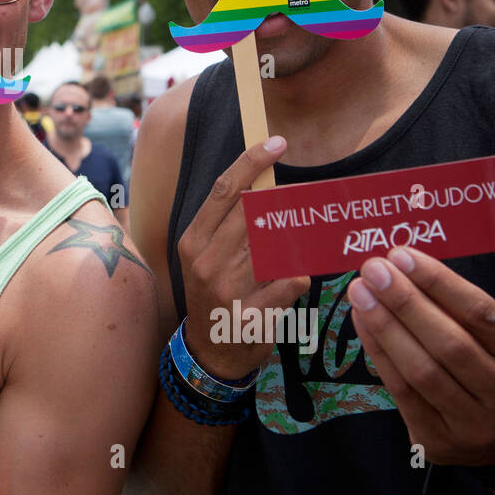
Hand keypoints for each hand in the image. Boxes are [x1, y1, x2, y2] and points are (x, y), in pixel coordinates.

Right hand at [176, 136, 309, 379]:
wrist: (210, 351)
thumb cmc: (214, 294)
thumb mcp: (206, 257)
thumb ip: (227, 225)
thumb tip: (264, 184)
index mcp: (192, 241)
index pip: (224, 191)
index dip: (251, 162)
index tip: (276, 143)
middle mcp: (205, 262)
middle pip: (253, 212)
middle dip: (283, 199)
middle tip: (302, 196)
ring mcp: (227, 290)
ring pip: (277, 246)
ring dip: (295, 241)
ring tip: (300, 243)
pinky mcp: (252, 315)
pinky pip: (292, 281)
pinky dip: (299, 276)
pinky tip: (294, 279)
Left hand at [348, 246, 494, 465]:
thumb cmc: (490, 369)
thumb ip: (459, 308)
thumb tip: (402, 265)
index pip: (481, 313)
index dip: (439, 282)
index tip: (401, 256)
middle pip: (450, 343)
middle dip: (406, 301)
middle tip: (373, 269)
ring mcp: (476, 423)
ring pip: (423, 369)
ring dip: (386, 325)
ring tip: (360, 292)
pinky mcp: (440, 440)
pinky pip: (402, 390)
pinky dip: (379, 351)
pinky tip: (362, 321)